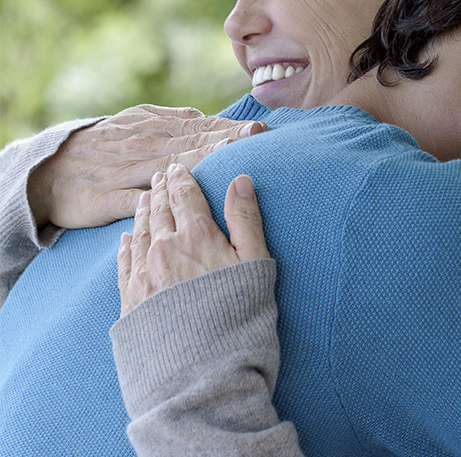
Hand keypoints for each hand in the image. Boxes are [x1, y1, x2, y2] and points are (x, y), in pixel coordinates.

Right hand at [28, 104, 265, 229]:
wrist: (47, 172)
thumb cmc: (104, 149)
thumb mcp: (137, 124)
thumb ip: (175, 123)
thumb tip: (211, 119)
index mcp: (153, 128)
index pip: (199, 127)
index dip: (229, 128)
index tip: (259, 129)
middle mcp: (142, 146)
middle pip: (190, 143)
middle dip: (225, 139)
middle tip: (257, 136)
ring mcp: (123, 172)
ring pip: (167, 167)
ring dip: (200, 161)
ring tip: (230, 157)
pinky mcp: (104, 198)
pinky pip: (133, 201)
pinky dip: (155, 199)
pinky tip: (177, 200)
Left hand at [117, 163, 269, 316]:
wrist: (203, 372)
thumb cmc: (240, 317)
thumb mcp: (256, 264)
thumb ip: (246, 221)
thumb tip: (241, 180)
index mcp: (197, 237)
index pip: (185, 197)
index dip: (181, 179)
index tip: (177, 168)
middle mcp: (165, 250)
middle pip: (159, 212)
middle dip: (160, 191)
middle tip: (159, 176)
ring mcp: (144, 276)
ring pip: (140, 234)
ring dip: (143, 213)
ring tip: (145, 200)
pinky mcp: (132, 301)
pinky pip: (124, 264)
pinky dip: (126, 246)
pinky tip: (127, 240)